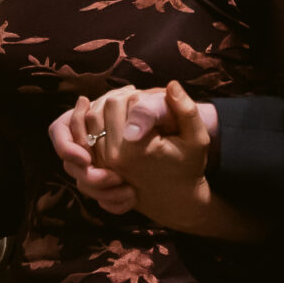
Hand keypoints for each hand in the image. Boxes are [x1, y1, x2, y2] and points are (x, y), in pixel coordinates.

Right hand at [49, 90, 162, 213]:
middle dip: (89, 174)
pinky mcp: (106, 182)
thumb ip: (145, 108)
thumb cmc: (171, 122)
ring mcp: (95, 163)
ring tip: (130, 191)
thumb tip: (130, 103)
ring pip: (82, 182)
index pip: (57, 129)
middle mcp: (87, 140)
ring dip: (102, 191)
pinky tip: (132, 200)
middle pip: (69, 162)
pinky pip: (98, 197)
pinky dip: (113, 201)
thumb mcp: (162, 112)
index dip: (66, 146)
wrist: (182, 144)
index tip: (87, 158)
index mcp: (91, 116)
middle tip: (115, 178)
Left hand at [85, 83, 257, 239]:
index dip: (138, 95)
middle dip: (121, 97)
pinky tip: (114, 116)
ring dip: (107, 105)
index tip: (152, 100)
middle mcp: (114, 156)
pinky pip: (86, 132)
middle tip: (137, 98)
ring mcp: (102, 161)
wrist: (174, 197)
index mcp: (136, 149)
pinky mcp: (98, 164)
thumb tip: (172, 85)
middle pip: (106, 106)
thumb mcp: (197, 139)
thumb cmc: (187, 166)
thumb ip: (187, 111)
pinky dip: (96, 119)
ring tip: (127, 105)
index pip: (124, 102)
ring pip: (92, 117)